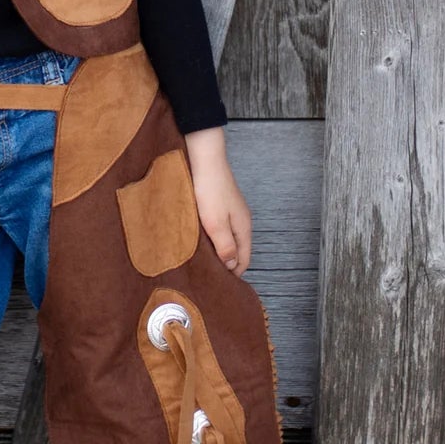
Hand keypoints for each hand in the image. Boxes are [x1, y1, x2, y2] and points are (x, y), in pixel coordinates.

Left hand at [183, 126, 251, 273]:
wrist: (205, 159)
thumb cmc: (210, 189)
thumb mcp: (216, 223)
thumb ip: (225, 246)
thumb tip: (231, 266)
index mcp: (243, 228)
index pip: (244, 259)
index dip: (233, 273)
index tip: (219, 283)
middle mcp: (241, 221)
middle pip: (237, 250)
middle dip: (226, 264)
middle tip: (208, 275)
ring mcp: (231, 212)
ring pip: (228, 238)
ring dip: (218, 250)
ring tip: (203, 261)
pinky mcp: (220, 205)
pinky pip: (220, 228)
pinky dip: (213, 237)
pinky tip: (200, 240)